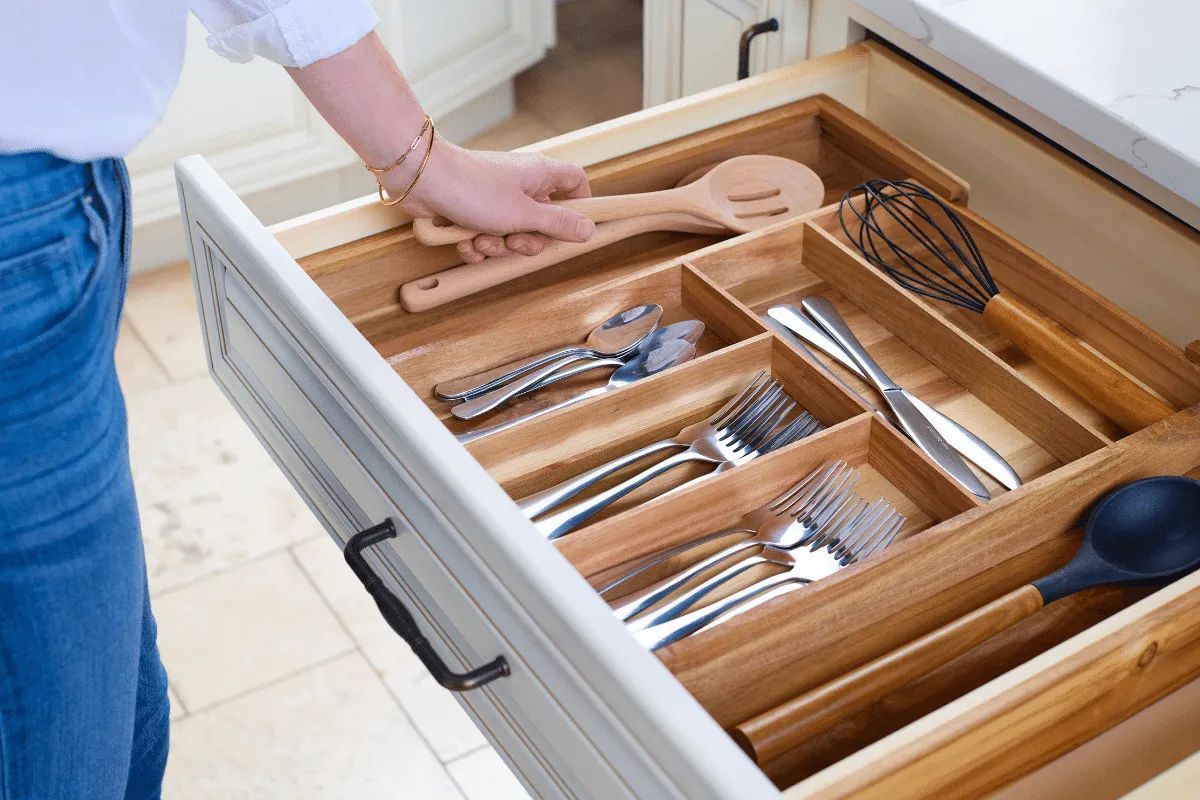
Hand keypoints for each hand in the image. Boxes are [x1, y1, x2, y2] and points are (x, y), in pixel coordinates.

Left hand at [395, 140, 594, 262]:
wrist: (422, 180)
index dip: (580, 205)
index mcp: (540, 176)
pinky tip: (464, 242)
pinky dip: (476, 246)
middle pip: (543, 222)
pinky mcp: (472, 212)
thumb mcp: (524, 214)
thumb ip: (558, 224)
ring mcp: (496, 199)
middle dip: (527, 241)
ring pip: (512, 235)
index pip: (575, 183)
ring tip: (480, 239)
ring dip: (497, 246)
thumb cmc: (474, 188)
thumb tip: (588, 229)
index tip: (574, 228)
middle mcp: (520, 185)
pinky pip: (486, 238)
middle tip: (514, 240)